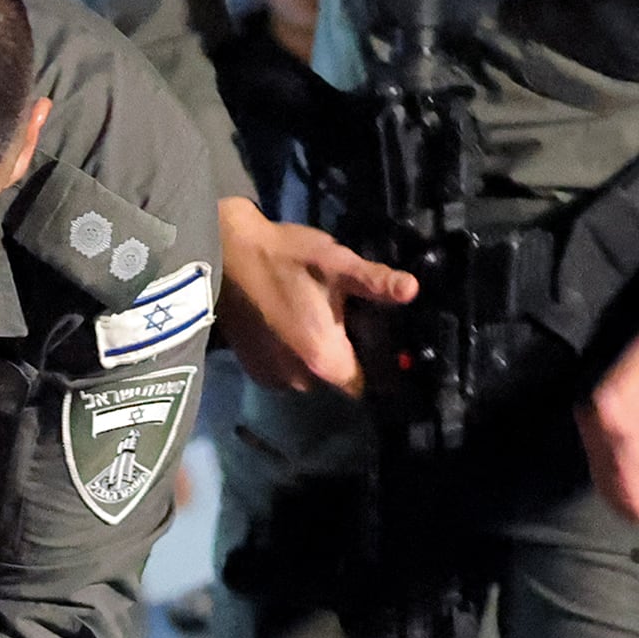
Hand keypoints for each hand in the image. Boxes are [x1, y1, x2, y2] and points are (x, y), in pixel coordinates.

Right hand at [212, 196, 416, 396]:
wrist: (225, 253)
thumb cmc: (287, 258)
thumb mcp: (338, 265)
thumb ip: (376, 283)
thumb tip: (413, 289)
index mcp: (326, 362)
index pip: (366, 384)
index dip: (375, 363)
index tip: (373, 336)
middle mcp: (300, 382)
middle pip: (337, 378)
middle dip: (342, 352)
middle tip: (339, 313)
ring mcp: (272, 379)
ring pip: (310, 373)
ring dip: (314, 353)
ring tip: (310, 314)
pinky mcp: (252, 369)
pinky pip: (285, 369)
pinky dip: (289, 353)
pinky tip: (286, 322)